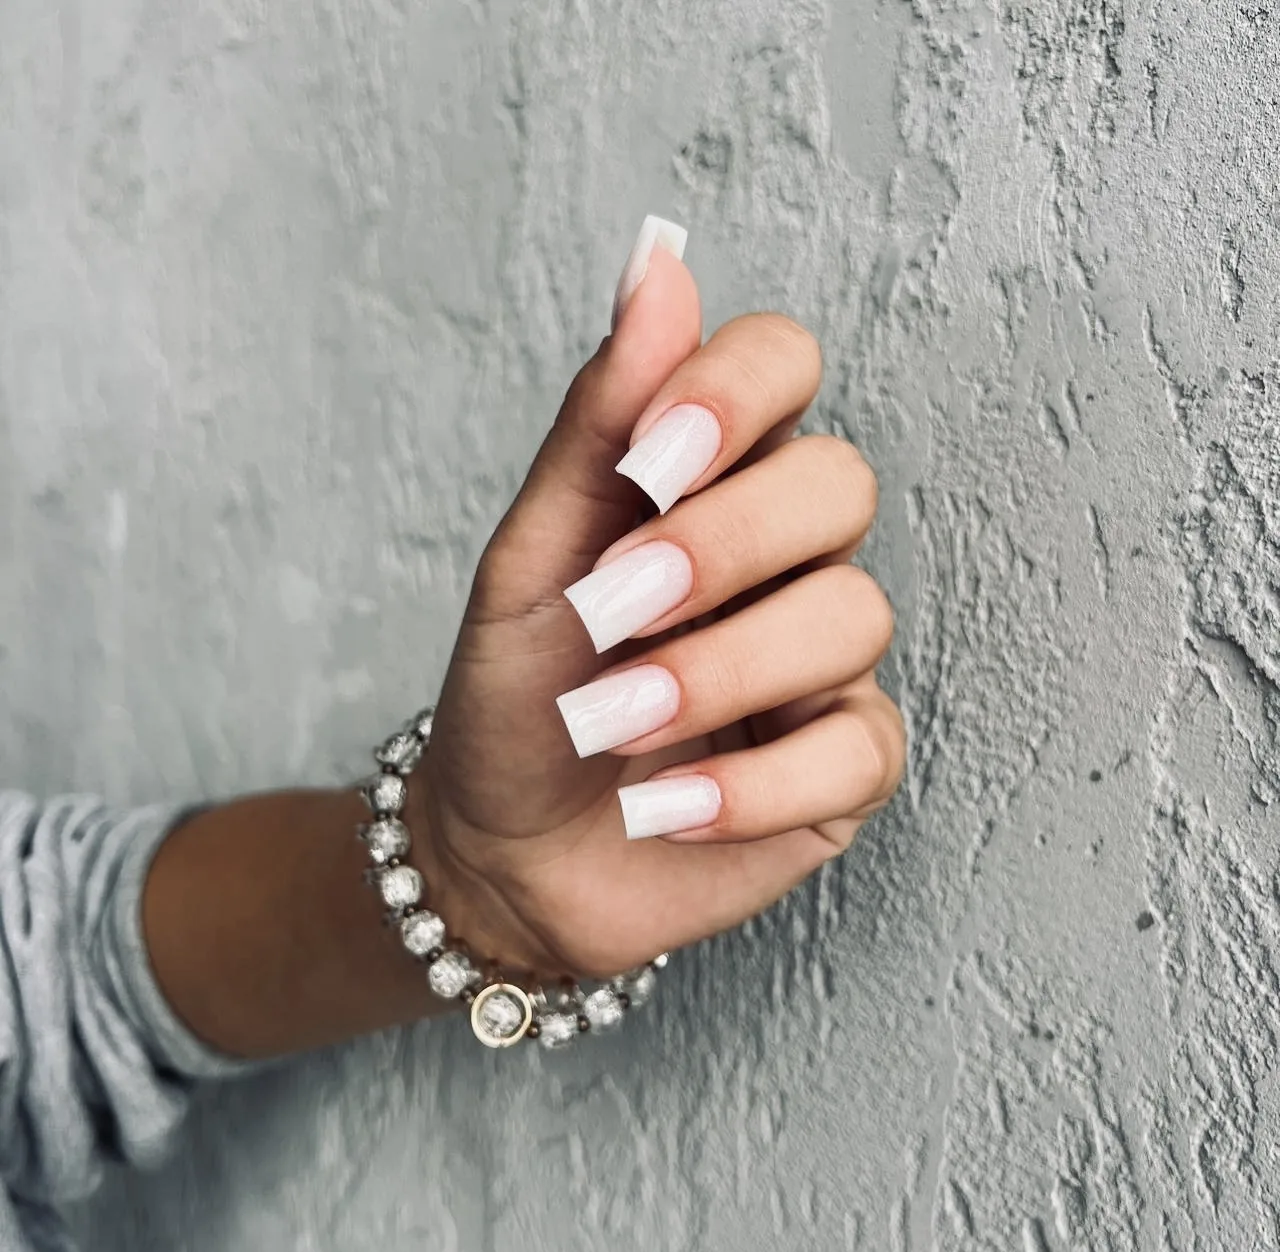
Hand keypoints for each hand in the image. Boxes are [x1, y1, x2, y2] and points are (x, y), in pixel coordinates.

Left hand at [413, 228, 903, 980]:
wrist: (508, 851)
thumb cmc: (518, 694)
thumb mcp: (533, 558)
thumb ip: (599, 424)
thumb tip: (658, 260)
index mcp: (712, 481)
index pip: (784, 365)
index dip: (733, 393)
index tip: (645, 464)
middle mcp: (786, 559)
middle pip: (839, 487)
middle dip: (722, 547)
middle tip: (614, 609)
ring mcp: (823, 663)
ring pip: (853, 617)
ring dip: (716, 673)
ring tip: (613, 723)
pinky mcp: (841, 768)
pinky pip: (856, 752)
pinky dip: (750, 788)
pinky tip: (664, 809)